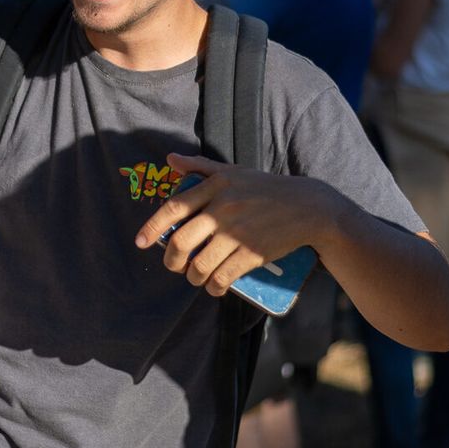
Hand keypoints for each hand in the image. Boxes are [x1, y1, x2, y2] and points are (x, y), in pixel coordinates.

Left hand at [135, 153, 330, 295]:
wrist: (308, 207)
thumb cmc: (267, 188)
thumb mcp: (233, 171)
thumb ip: (201, 166)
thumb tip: (170, 160)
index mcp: (215, 186)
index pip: (174, 208)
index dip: (152, 227)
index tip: (140, 242)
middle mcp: (223, 208)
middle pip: (181, 241)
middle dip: (172, 260)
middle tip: (175, 265)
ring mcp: (237, 233)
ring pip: (200, 264)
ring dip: (192, 277)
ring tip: (196, 276)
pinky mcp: (252, 254)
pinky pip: (222, 276)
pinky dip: (212, 286)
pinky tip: (213, 287)